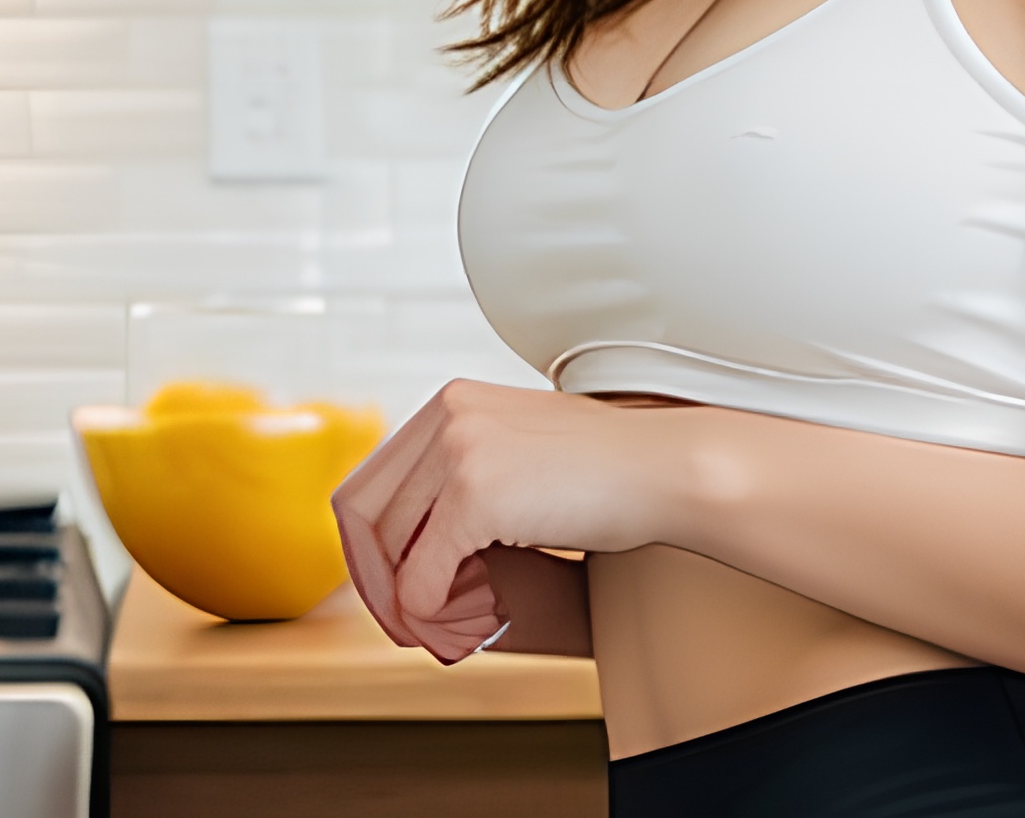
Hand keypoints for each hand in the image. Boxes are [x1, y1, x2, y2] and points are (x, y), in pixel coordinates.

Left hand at [331, 379, 669, 658]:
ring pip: (386, 549)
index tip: (391, 587)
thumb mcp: (518, 452)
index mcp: (453, 400)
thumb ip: (464, 475)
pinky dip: (429, 609)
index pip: (370, 480)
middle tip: (401, 620)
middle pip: (361, 513)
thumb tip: (406, 547)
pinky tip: (459, 618)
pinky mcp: (476, 494)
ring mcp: (460, 450)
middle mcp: (448, 414)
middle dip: (372, 576)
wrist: (662, 468)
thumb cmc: (607, 469)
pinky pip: (422, 577)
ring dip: (402, 600)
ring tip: (434, 624)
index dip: (368, 546)